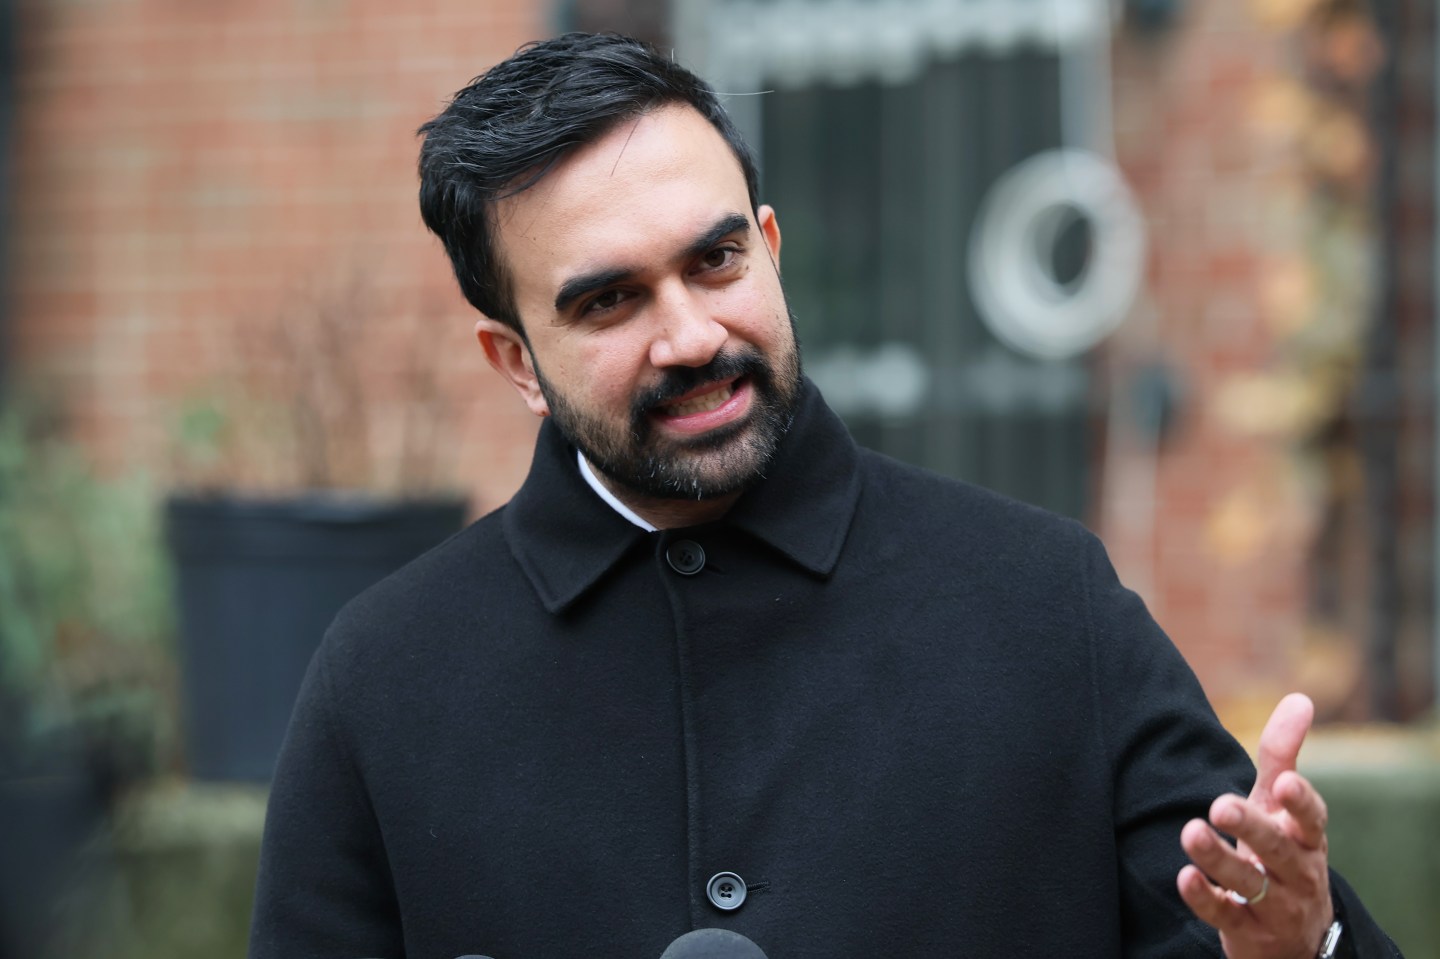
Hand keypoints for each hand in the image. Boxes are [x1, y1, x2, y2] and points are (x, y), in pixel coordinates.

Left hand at [1177, 693, 1333, 958]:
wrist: (1294, 936)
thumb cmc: (1282, 852)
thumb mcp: (1281, 806)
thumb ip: (1284, 755)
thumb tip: (1300, 698)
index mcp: (1307, 837)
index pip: (1311, 818)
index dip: (1300, 802)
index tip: (1283, 782)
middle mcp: (1297, 871)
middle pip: (1276, 848)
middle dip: (1251, 826)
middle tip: (1219, 804)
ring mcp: (1274, 904)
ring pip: (1249, 882)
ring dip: (1219, 858)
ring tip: (1190, 832)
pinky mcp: (1247, 930)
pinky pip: (1225, 915)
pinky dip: (1205, 898)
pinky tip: (1184, 877)